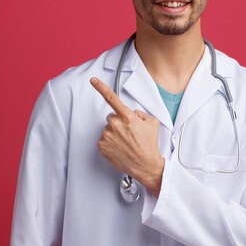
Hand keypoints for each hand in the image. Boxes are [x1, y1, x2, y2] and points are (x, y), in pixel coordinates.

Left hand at [90, 77, 164, 195]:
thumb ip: (139, 113)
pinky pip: (104, 139)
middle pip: (111, 116)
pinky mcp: (102, 145)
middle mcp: (115, 125)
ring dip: (115, 133)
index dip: (101, 87)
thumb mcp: (151, 123)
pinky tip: (119, 147)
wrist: (145, 164)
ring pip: (108, 128)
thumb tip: (132, 113)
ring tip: (126, 142)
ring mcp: (107, 135)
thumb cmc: (149, 145)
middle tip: (128, 132)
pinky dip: (110, 142)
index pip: (111, 98)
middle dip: (118, 122)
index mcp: (127, 117)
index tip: (93, 80)